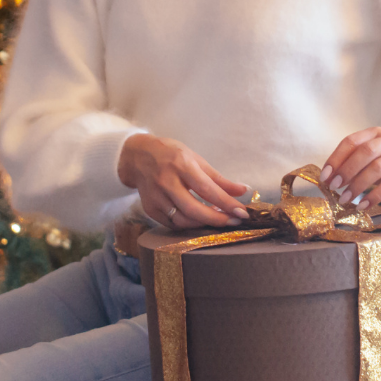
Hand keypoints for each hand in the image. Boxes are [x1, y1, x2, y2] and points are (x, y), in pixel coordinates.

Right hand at [118, 134, 249, 228]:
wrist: (137, 157)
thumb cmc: (170, 155)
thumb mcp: (196, 160)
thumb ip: (219, 179)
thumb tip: (244, 190)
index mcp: (181, 165)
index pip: (207, 189)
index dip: (226, 203)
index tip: (242, 213)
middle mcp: (166, 182)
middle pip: (193, 209)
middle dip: (216, 219)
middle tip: (233, 222)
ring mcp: (156, 197)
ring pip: (183, 221)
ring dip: (203, 224)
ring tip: (216, 219)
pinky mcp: (150, 209)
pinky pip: (172, 224)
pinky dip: (188, 225)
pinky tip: (198, 220)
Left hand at [319, 128, 380, 208]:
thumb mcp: (375, 154)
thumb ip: (356, 160)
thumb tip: (330, 178)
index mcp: (375, 134)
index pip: (351, 141)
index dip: (336, 158)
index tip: (325, 176)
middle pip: (365, 152)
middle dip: (346, 170)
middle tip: (334, 187)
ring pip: (377, 168)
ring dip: (358, 185)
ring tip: (345, 199)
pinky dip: (374, 196)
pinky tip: (363, 205)